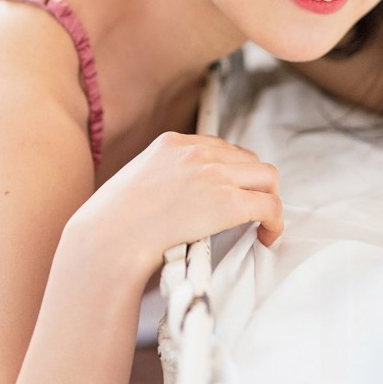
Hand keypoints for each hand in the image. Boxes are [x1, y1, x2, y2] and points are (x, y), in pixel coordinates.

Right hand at [72, 132, 283, 280]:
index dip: (231, 172)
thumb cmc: (111, 225)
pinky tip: (267, 237)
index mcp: (171, 143)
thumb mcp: (134, 182)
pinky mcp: (227, 202)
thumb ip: (160, 179)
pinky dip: (275, 222)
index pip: (220, 147)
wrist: (107, 240)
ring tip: (262, 223)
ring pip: (267, 177)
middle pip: (248, 159)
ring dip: (268, 199)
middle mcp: (196, 152)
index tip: (231, 191)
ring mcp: (214, 174)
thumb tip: (177, 198)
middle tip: (250, 210)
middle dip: (252, 184)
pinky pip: (270, 205)